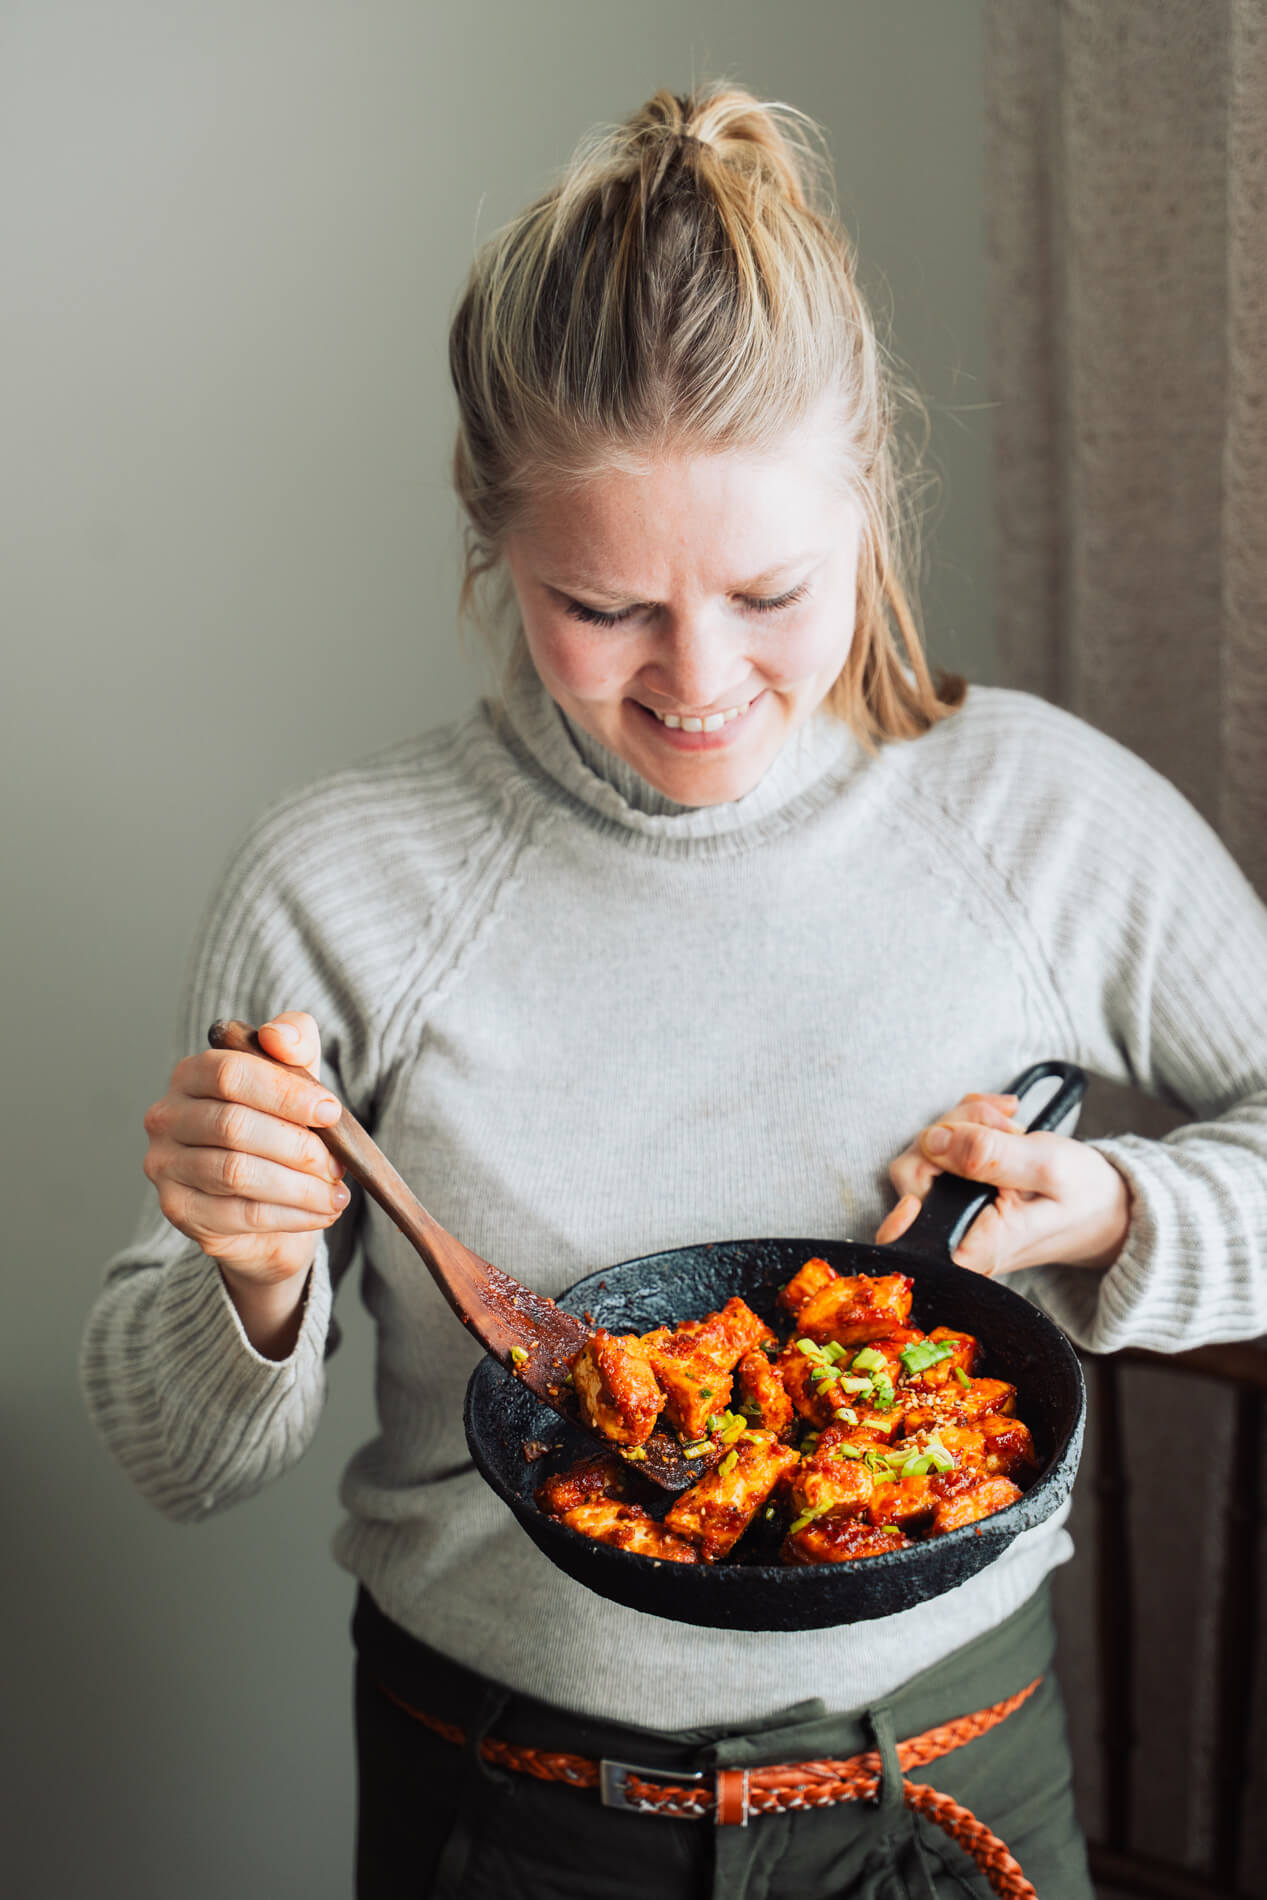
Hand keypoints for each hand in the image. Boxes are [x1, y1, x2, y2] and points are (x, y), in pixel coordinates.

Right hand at [142, 1012, 348, 1354]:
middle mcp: (166, 1116)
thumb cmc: (280, 1127)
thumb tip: (278, 1037)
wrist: (266, 1198)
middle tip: (336, 1164)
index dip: (285, 1093)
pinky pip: (240, 1214)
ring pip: (237, 1173)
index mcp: (191, 1074)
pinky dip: (291, 1215)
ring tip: (335, 1194)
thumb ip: (294, 1042)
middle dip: (297, 1147)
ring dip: (299, 1187)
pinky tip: (320, 1213)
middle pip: (234, 1126)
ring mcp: (165, 1165)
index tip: (330, 1112)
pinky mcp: (179, 1209)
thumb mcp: (294, 1078)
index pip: (230, 1073)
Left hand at [873, 1090, 1131, 1276]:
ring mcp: (954, 1210)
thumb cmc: (1086, 1196)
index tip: (934, 1156)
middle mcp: (956, 1235)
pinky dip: (970, 1125)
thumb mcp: (1046, 1166)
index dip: (909, 1187)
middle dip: (955, 1131)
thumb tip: (934, 1142)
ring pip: (928, 1152)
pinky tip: (1003, 1121)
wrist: (1111, 1208)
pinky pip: (945, 1148)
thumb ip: (989, 1155)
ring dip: (966, 1123)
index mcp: (975, 1247)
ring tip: (1011, 1123)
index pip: (907, 1230)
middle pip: (914, 1172)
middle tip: (1004, 1124)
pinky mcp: (959, 1190)